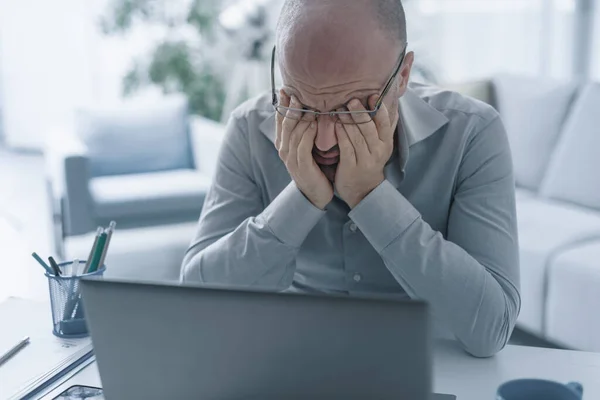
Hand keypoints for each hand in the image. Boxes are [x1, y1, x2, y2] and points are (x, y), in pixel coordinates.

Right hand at [276, 91, 333, 209]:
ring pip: (294, 133)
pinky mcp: (301, 166)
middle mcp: (284, 150)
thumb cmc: (315, 167)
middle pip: (286, 123)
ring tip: (308, 104)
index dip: (282, 104)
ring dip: (301, 118)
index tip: (286, 89)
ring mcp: (291, 159)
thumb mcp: (307, 146)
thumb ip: (306, 130)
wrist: (315, 194)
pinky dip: (308, 133)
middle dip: (291, 107)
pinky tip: (315, 123)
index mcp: (283, 143)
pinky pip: (303, 146)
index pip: (280, 119)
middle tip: (296, 92)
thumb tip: (311, 107)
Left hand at [334, 95, 394, 208]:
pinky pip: (346, 148)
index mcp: (386, 143)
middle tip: (351, 99)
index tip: (372, 95)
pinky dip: (340, 134)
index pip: (385, 124)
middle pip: (369, 128)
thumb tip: (389, 102)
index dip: (379, 109)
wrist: (362, 190)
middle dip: (360, 112)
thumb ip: (384, 126)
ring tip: (339, 108)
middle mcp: (378, 151)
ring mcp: (365, 160)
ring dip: (347, 120)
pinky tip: (335, 124)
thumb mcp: (381, 146)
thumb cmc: (369, 161)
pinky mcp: (351, 167)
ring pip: (357, 137)